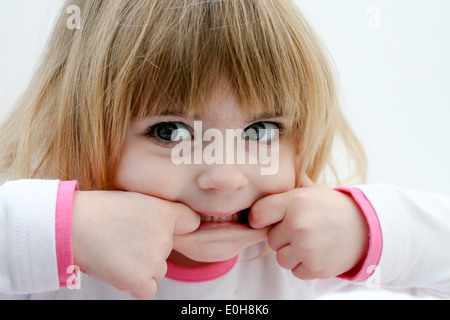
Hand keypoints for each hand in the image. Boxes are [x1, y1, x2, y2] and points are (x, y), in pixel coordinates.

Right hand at [72, 191, 199, 298]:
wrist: (71, 224)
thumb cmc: (100, 210)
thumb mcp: (137, 200)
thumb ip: (160, 213)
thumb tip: (176, 228)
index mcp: (166, 213)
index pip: (190, 222)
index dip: (175, 225)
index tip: (158, 227)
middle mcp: (165, 236)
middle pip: (168, 250)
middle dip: (150, 248)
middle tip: (122, 237)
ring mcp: (153, 259)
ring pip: (158, 270)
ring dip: (142, 267)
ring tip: (117, 251)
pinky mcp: (139, 280)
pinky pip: (148, 290)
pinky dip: (135, 285)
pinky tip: (119, 269)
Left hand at [249, 176, 368, 279]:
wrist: (365, 228)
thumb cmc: (331, 207)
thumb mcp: (311, 189)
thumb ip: (288, 183)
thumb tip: (268, 164)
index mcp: (295, 201)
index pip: (258, 215)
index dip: (261, 218)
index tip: (269, 219)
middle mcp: (299, 224)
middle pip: (271, 240)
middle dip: (282, 237)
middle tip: (301, 229)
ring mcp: (307, 248)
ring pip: (281, 259)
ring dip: (292, 254)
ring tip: (309, 242)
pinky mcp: (316, 267)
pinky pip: (296, 271)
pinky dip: (305, 266)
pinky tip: (317, 253)